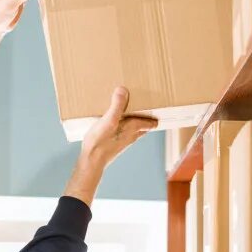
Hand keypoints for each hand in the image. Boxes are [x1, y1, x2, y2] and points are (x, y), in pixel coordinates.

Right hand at [63, 87, 157, 206]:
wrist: (92, 161)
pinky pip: (123, 133)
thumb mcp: (109, 120)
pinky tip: (116, 123)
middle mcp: (131, 135)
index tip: (159, 109)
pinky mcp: (114, 143)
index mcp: (133, 128)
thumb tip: (123, 90)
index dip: (155, 116)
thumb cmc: (101, 141)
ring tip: (132, 112)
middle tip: (147, 107)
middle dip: (146, 117)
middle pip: (144, 126)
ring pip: (135, 130)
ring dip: (136, 122)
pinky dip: (124, 126)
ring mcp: (123, 141)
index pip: (151, 122)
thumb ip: (117, 106)